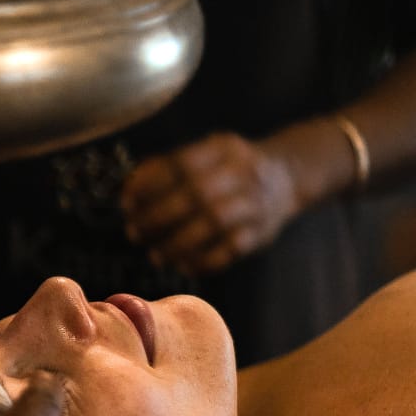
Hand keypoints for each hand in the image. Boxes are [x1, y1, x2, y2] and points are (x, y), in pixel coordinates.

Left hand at [120, 132, 300, 275]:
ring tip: (155, 255)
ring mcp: (255, 203)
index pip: (182, 164)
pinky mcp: (262, 232)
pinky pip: (232, 250)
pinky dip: (203, 261)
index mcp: (223, 149)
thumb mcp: (209, 152)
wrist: (289, 176)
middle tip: (134, 231)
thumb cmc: (230, 167)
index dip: (149, 184)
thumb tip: (130, 187)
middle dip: (158, 216)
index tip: (126, 201)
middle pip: (196, 194)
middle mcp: (243, 173)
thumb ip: (172, 165)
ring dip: (177, 243)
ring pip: (214, 224)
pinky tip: (183, 266)